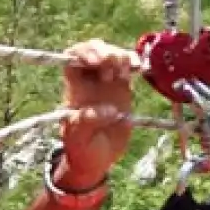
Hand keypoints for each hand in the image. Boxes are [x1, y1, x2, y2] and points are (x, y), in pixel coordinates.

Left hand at [56, 39, 137, 189]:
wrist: (98, 159)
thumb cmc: (82, 149)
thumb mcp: (78, 140)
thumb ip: (86, 123)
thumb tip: (108, 110)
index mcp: (74, 90)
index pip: (71, 60)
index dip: (81, 53)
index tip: (94, 60)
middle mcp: (90, 82)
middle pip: (93, 51)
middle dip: (103, 50)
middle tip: (110, 62)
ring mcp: (108, 83)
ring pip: (113, 55)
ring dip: (120, 55)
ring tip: (124, 71)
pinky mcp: (124, 88)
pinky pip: (129, 68)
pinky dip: (134, 62)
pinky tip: (138, 66)